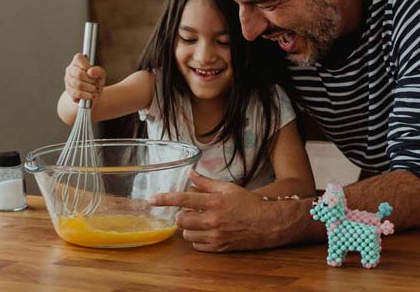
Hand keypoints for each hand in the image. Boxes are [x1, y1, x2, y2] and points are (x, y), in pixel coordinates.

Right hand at [63, 53, 104, 102]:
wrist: (94, 92)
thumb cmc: (96, 79)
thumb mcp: (101, 73)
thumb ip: (98, 71)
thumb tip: (90, 72)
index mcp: (77, 61)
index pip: (79, 58)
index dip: (87, 66)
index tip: (93, 72)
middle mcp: (70, 69)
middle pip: (79, 74)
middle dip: (91, 80)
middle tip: (97, 83)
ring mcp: (68, 80)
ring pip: (78, 85)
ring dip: (90, 89)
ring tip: (96, 90)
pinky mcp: (69, 90)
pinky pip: (77, 94)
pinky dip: (87, 95)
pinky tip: (92, 95)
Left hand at [150, 170, 291, 251]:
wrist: (268, 223)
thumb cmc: (248, 203)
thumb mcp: (227, 188)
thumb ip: (206, 182)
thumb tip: (190, 173)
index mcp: (213, 202)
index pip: (181, 199)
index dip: (164, 199)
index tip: (151, 200)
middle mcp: (212, 219)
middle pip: (180, 220)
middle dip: (181, 215)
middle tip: (189, 211)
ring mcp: (215, 235)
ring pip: (187, 234)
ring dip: (188, 228)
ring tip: (199, 222)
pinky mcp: (219, 247)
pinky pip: (197, 245)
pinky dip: (197, 239)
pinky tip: (206, 232)